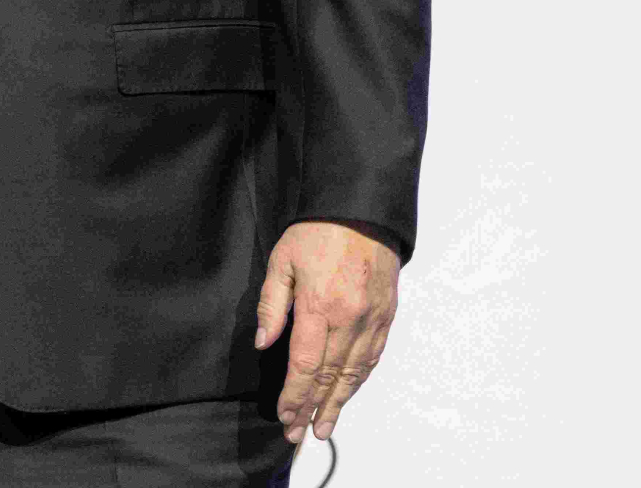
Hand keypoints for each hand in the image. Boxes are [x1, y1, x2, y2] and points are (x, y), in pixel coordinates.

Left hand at [254, 219, 398, 442]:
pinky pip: (371, 358)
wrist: (363, 214)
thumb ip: (271, 305)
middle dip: (312, 408)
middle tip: (299, 435)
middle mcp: (349, 319)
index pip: (305, 364)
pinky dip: (358, 382)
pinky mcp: (386, 318)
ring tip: (323, 427)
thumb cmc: (316, 234)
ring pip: (354, 374)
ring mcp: (372, 321)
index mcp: (319, 306)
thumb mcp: (281, 262)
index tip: (284, 415)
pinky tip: (347, 395)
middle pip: (330, 377)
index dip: (294, 394)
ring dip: (338, 404)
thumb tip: (263, 344)